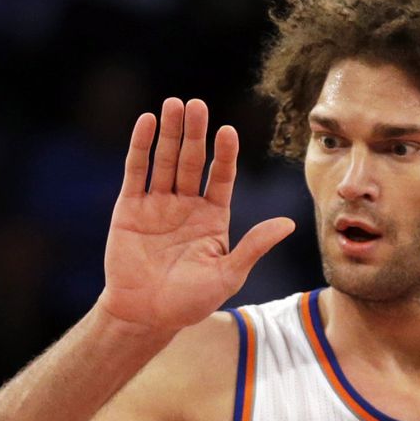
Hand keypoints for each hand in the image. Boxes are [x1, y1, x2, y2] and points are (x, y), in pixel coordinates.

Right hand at [101, 97, 295, 335]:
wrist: (145, 316)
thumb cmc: (189, 303)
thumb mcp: (228, 275)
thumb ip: (254, 246)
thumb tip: (289, 224)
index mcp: (213, 218)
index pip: (221, 177)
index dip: (224, 155)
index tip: (228, 132)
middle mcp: (186, 205)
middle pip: (193, 161)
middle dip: (196, 134)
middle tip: (197, 105)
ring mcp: (157, 204)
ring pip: (165, 160)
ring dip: (170, 133)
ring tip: (174, 104)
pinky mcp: (130, 208)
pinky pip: (136, 171)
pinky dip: (141, 147)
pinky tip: (147, 123)